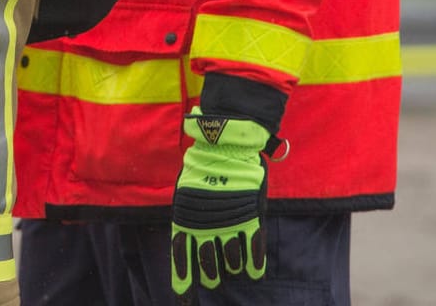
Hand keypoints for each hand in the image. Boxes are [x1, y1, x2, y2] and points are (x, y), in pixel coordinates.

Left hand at [170, 109, 271, 302]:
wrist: (224, 146)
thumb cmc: (202, 167)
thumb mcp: (186, 192)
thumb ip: (188, 217)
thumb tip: (185, 242)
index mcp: (185, 217)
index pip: (182, 255)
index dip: (183, 278)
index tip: (182, 298)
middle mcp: (206, 224)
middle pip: (207, 264)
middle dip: (208, 275)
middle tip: (210, 280)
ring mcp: (229, 222)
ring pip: (229, 261)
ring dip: (228, 268)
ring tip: (228, 271)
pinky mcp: (250, 217)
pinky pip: (254, 248)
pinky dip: (254, 263)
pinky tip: (254, 273)